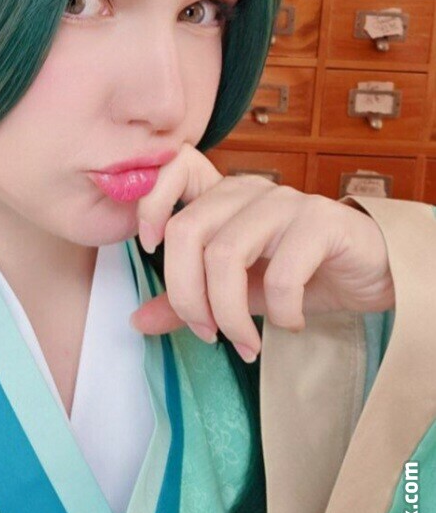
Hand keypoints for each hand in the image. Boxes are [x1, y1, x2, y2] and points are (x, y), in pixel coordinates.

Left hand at [130, 144, 394, 362]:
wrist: (373, 274)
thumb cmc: (302, 275)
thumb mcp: (238, 291)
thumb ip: (190, 301)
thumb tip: (138, 321)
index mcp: (224, 195)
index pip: (176, 169)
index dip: (151, 204)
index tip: (151, 248)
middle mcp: (250, 190)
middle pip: (187, 231)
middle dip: (186, 295)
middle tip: (206, 334)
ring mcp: (286, 202)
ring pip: (226, 254)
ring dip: (227, 313)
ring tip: (243, 343)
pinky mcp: (322, 223)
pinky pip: (282, 272)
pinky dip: (280, 311)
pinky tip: (290, 323)